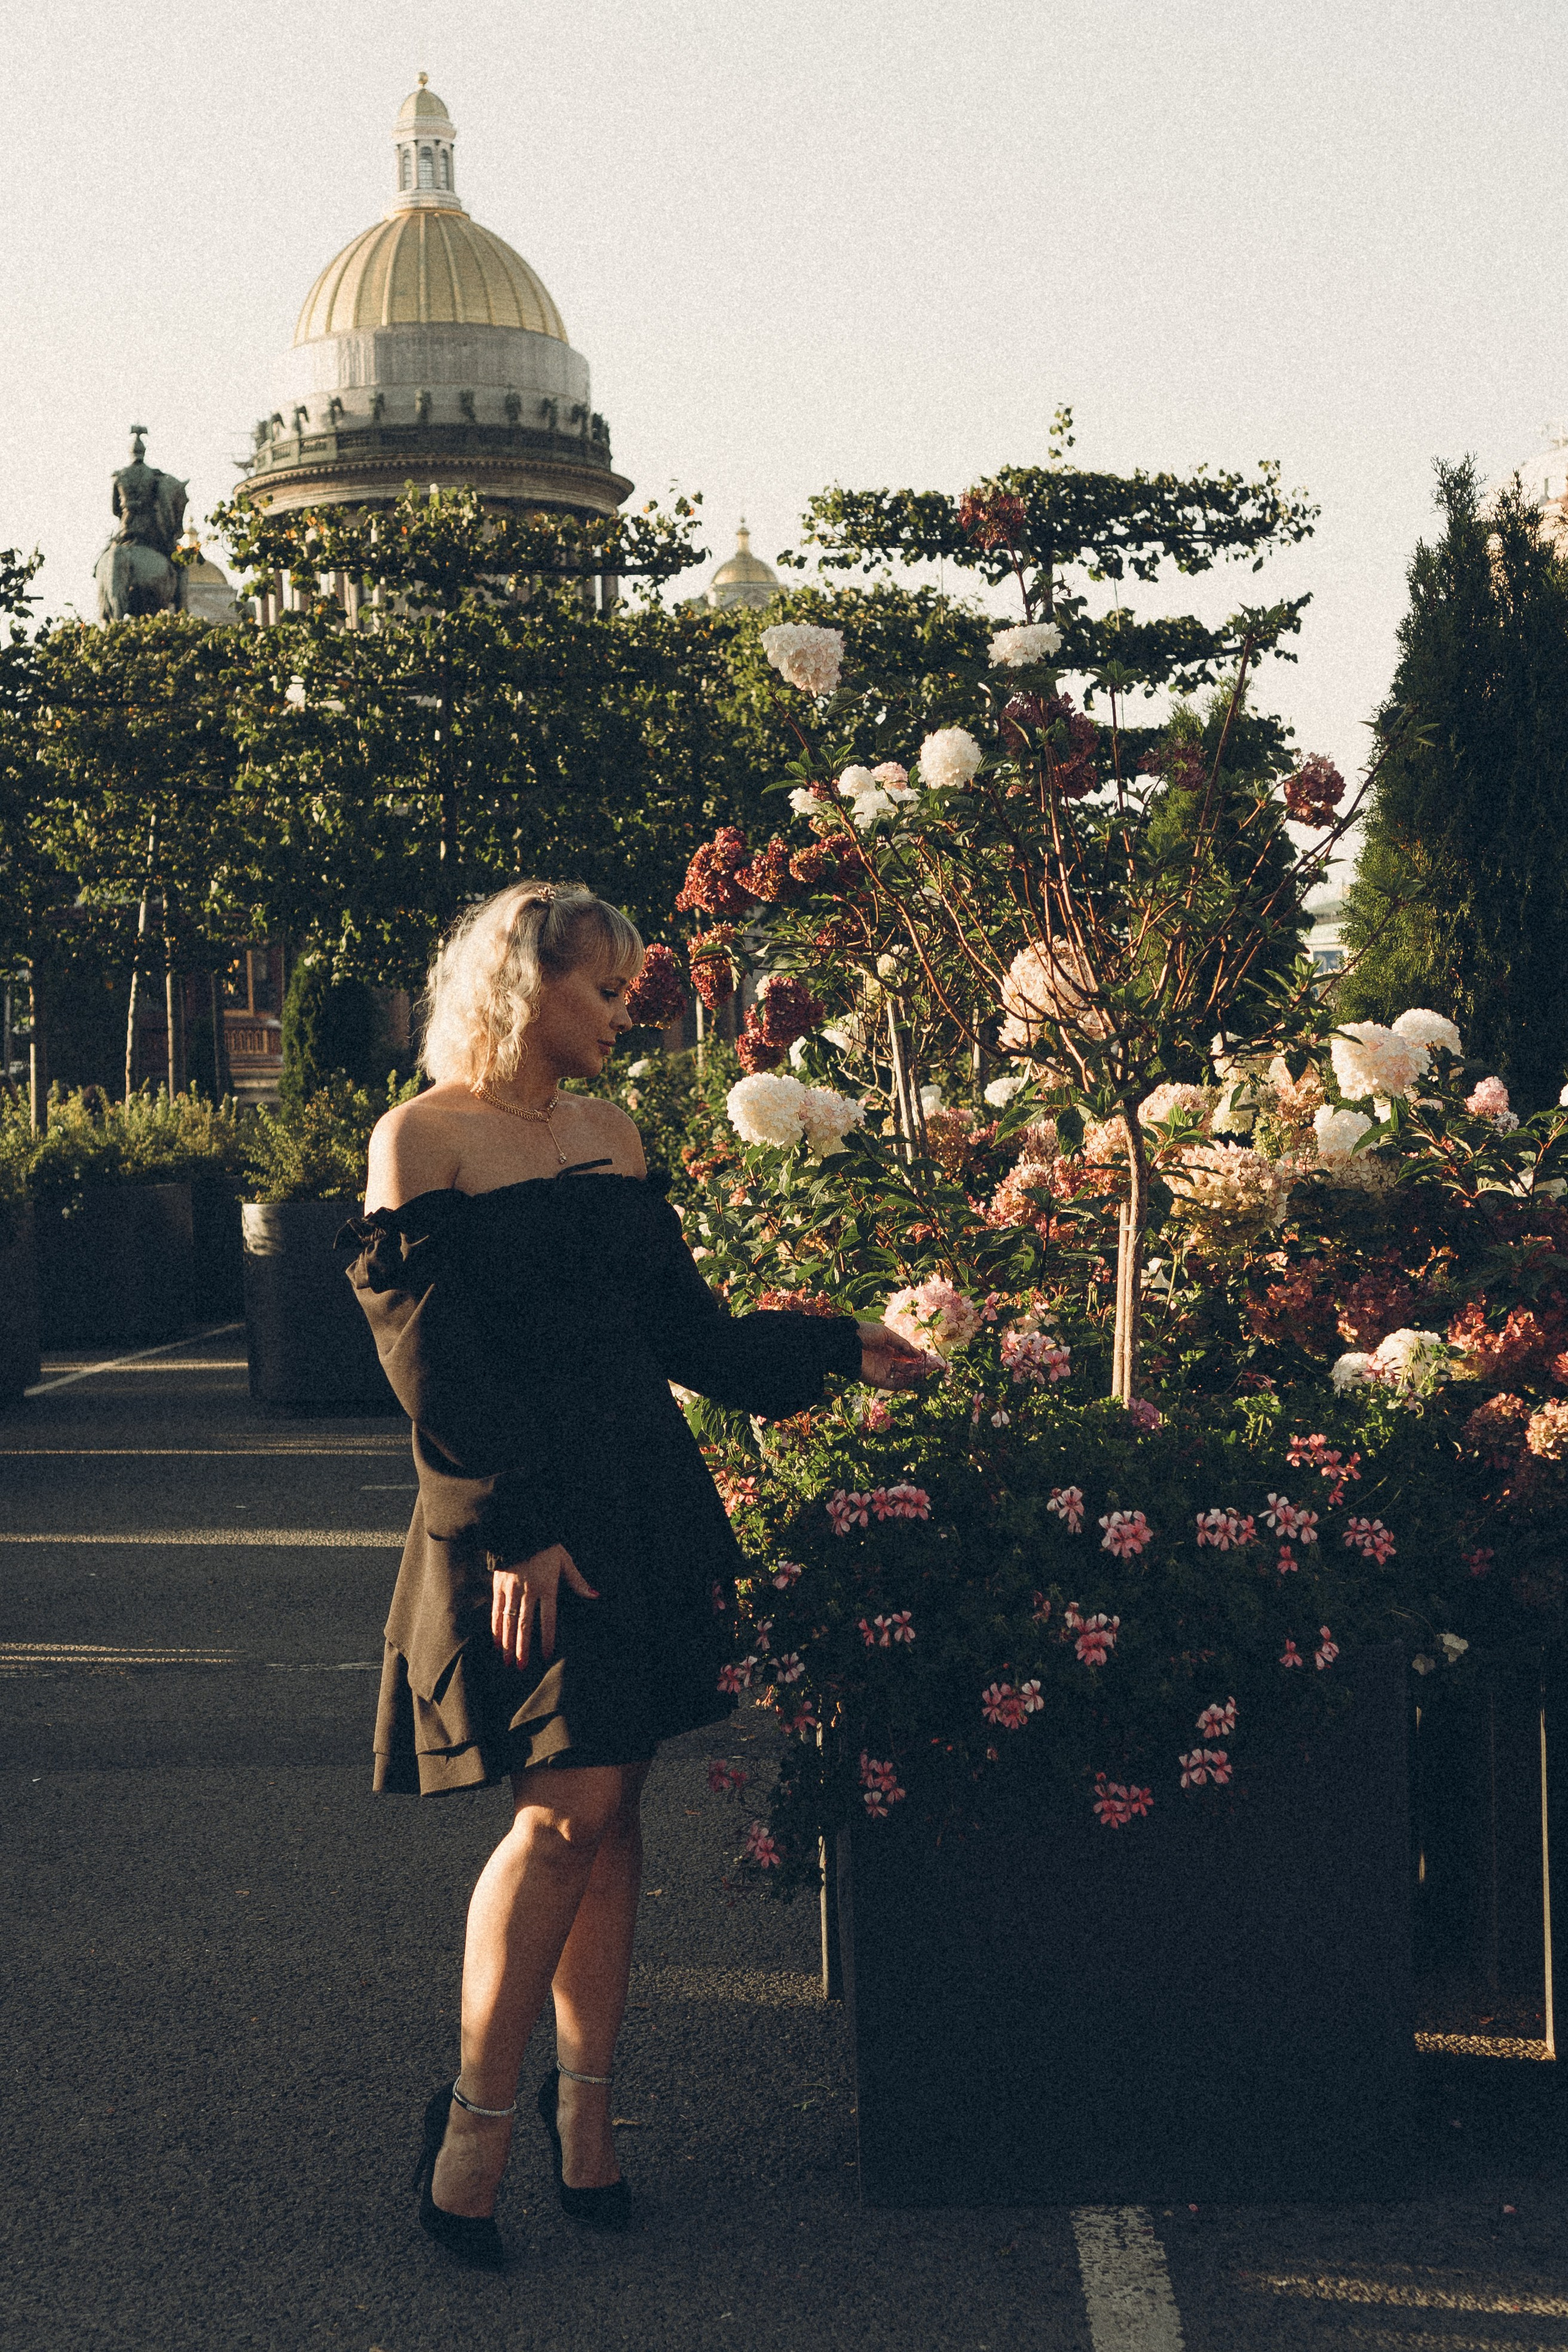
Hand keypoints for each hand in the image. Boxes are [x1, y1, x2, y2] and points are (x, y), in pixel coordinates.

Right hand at [491, 1543, 599, 1670]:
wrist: (518, 1528)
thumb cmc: (545, 1545)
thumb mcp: (564, 1560)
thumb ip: (577, 1581)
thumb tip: (594, 1595)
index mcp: (547, 1587)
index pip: (548, 1619)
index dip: (547, 1639)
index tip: (547, 1655)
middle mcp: (528, 1591)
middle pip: (525, 1625)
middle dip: (523, 1648)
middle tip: (521, 1668)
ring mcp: (511, 1590)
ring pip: (509, 1621)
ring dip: (508, 1643)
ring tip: (507, 1661)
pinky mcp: (498, 1586)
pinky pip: (496, 1611)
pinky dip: (496, 1627)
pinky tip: (496, 1642)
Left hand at [857, 1320, 939, 1389]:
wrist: (847, 1343)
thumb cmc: (864, 1334)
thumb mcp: (886, 1334)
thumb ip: (902, 1344)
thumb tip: (918, 1354)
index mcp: (887, 1347)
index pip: (905, 1354)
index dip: (918, 1357)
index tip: (930, 1358)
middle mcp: (885, 1360)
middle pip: (906, 1366)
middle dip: (920, 1367)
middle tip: (934, 1368)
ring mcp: (882, 1371)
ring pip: (902, 1376)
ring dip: (915, 1375)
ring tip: (927, 1372)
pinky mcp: (877, 1381)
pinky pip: (894, 1384)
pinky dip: (905, 1383)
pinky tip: (915, 1378)